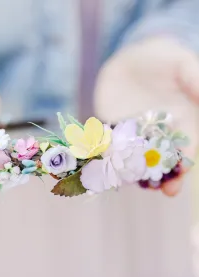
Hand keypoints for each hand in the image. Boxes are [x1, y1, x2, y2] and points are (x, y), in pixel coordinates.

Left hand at [94, 37, 198, 195]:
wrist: (129, 56)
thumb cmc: (160, 57)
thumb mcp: (180, 62)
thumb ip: (193, 78)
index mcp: (180, 119)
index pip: (186, 144)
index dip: (187, 159)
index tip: (184, 172)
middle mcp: (158, 131)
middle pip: (164, 158)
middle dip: (167, 175)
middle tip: (168, 192)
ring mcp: (134, 132)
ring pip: (138, 158)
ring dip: (140, 172)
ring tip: (141, 185)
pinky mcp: (113, 128)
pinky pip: (113, 146)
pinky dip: (113, 158)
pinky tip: (112, 169)